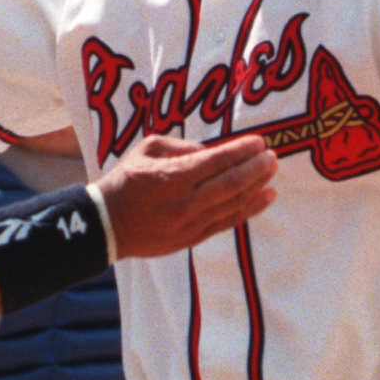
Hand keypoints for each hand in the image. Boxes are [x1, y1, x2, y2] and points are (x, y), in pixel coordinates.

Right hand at [97, 134, 276, 258]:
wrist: (107, 226)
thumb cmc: (125, 182)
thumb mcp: (146, 150)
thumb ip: (181, 146)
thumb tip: (211, 151)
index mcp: (172, 176)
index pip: (217, 160)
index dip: (242, 150)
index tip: (259, 142)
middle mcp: (185, 201)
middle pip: (231, 182)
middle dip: (256, 168)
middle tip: (273, 156)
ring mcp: (191, 222)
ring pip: (233, 203)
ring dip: (257, 186)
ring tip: (272, 172)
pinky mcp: (193, 238)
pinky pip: (227, 222)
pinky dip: (249, 209)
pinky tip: (265, 197)